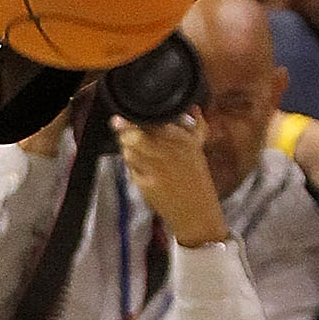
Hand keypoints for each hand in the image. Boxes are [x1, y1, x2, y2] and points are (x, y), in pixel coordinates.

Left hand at [114, 112, 227, 245]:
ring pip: (129, 150)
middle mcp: (169, 151)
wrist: (196, 211)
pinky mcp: (146, 183)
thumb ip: (196, 125)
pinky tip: (139, 168)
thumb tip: (193, 108)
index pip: (153, 120)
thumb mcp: (199, 148)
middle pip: (135, 133)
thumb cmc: (197, 179)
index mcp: (183, 139)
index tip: (128, 115)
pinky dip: (132, 166)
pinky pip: (131, 169)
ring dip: (126, 148)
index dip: (136, 117)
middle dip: (124, 130)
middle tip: (119, 125)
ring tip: (131, 149)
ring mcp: (156, 168)